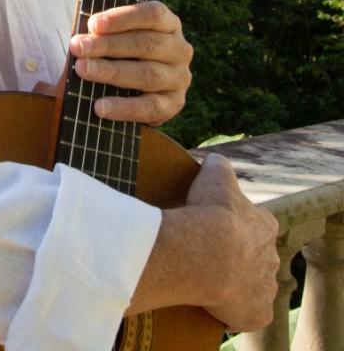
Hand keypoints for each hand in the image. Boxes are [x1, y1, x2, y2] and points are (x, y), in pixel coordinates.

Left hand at [67, 0, 191, 125]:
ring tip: (82, 69)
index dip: (123, 18)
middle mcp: (179, 49)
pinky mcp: (174, 104)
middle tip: (78, 47)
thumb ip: (103, 33)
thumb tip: (81, 37)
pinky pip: (150, 107)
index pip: (152, 15)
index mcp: (168, 24)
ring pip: (147, 75)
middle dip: (108, 45)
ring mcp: (179, 78)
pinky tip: (99, 107)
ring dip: (111, 72)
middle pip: (146, 44)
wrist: (130, 89)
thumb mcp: (114, 36)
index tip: (93, 24)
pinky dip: (124, 107)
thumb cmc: (117, 52)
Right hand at [130, 154, 279, 330]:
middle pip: (254, 257)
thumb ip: (218, 166)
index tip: (214, 227)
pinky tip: (214, 306)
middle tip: (205, 254)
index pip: (255, 225)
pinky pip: (247, 315)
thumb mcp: (213, 177)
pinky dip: (233, 313)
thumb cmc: (209, 213)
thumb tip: (215, 159)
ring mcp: (264, 288)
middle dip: (236, 257)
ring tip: (204, 279)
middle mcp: (270, 258)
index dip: (234, 226)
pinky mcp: (256, 314)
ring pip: (252, 287)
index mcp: (264, 226)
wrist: (203, 253)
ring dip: (234, 285)